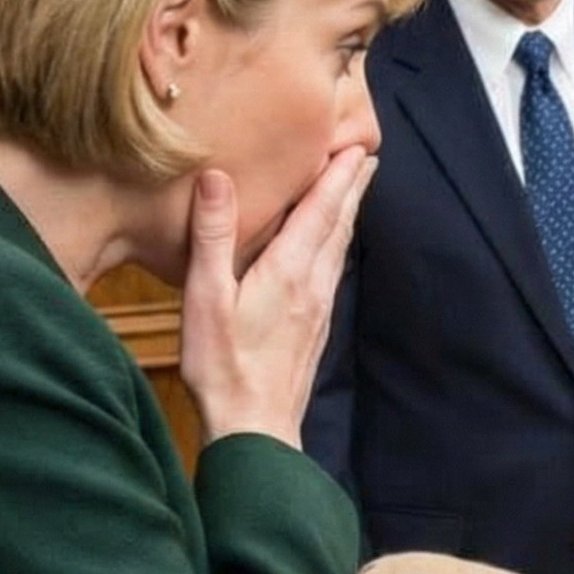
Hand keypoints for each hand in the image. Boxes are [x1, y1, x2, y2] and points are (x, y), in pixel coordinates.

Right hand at [178, 146, 375, 449]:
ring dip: (347, 216)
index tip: (356, 144)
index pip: (321, 210)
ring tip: (354, 192)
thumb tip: (218, 177)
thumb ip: (213, 236)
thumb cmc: (223, 367)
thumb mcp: (205, 298)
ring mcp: (317, 310)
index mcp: (289, 271)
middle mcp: (313, 286)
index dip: (339, 175)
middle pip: (338, 226)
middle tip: (367, 156)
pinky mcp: (313, 330)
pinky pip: (331, 275)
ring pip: (338, 250)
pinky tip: (330, 252)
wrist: (256, 430)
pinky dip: (335, 248)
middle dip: (352, 188)